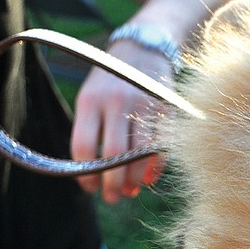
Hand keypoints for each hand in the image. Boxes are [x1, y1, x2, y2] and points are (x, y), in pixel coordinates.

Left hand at [70, 39, 171, 203]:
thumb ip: (92, 129)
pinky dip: (154, 166)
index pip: (84, 146)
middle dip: (112, 183)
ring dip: (134, 179)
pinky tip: (148, 178)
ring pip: (139, 154)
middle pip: (113, 155)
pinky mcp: (165, 110)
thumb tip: (95, 173)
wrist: (143, 49)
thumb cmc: (112, 81)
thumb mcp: (92, 96)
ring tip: (130, 192)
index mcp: (90, 101)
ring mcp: (143, 107)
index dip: (85, 173)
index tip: (88, 187)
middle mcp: (116, 103)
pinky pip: (160, 146)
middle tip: (112, 198)